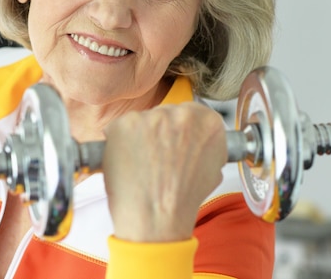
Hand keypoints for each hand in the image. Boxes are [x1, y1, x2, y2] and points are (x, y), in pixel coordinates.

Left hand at [102, 102, 226, 241]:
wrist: (156, 218)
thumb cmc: (180, 200)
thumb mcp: (212, 170)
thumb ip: (206, 145)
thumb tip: (196, 138)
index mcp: (207, 122)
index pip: (192, 113)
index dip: (180, 130)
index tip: (174, 141)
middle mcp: (180, 114)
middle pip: (166, 113)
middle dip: (159, 132)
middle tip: (155, 156)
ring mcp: (151, 117)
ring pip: (142, 120)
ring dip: (139, 136)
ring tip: (141, 163)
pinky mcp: (124, 123)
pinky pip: (119, 127)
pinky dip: (118, 142)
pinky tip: (127, 161)